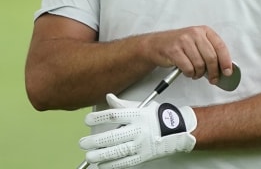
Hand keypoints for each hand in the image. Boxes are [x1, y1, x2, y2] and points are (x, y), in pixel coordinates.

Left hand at [79, 94, 196, 167]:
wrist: (177, 131)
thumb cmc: (157, 117)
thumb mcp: (141, 106)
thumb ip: (123, 104)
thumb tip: (108, 98)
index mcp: (137, 115)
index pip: (114, 116)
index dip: (99, 118)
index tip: (87, 120)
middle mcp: (138, 130)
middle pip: (113, 136)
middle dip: (96, 141)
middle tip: (83, 143)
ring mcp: (141, 145)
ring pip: (118, 151)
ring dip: (101, 155)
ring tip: (89, 156)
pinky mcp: (143, 156)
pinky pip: (126, 162)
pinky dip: (113, 164)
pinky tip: (103, 165)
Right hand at [145, 26, 232, 85]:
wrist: (156, 44)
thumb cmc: (179, 45)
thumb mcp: (197, 43)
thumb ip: (210, 51)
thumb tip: (224, 68)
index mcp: (204, 30)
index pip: (220, 46)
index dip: (226, 61)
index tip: (228, 72)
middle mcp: (194, 33)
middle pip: (211, 58)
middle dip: (214, 72)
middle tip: (213, 79)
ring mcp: (184, 41)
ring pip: (200, 65)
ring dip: (199, 74)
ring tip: (195, 73)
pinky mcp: (174, 50)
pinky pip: (188, 68)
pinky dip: (190, 74)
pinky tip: (187, 71)